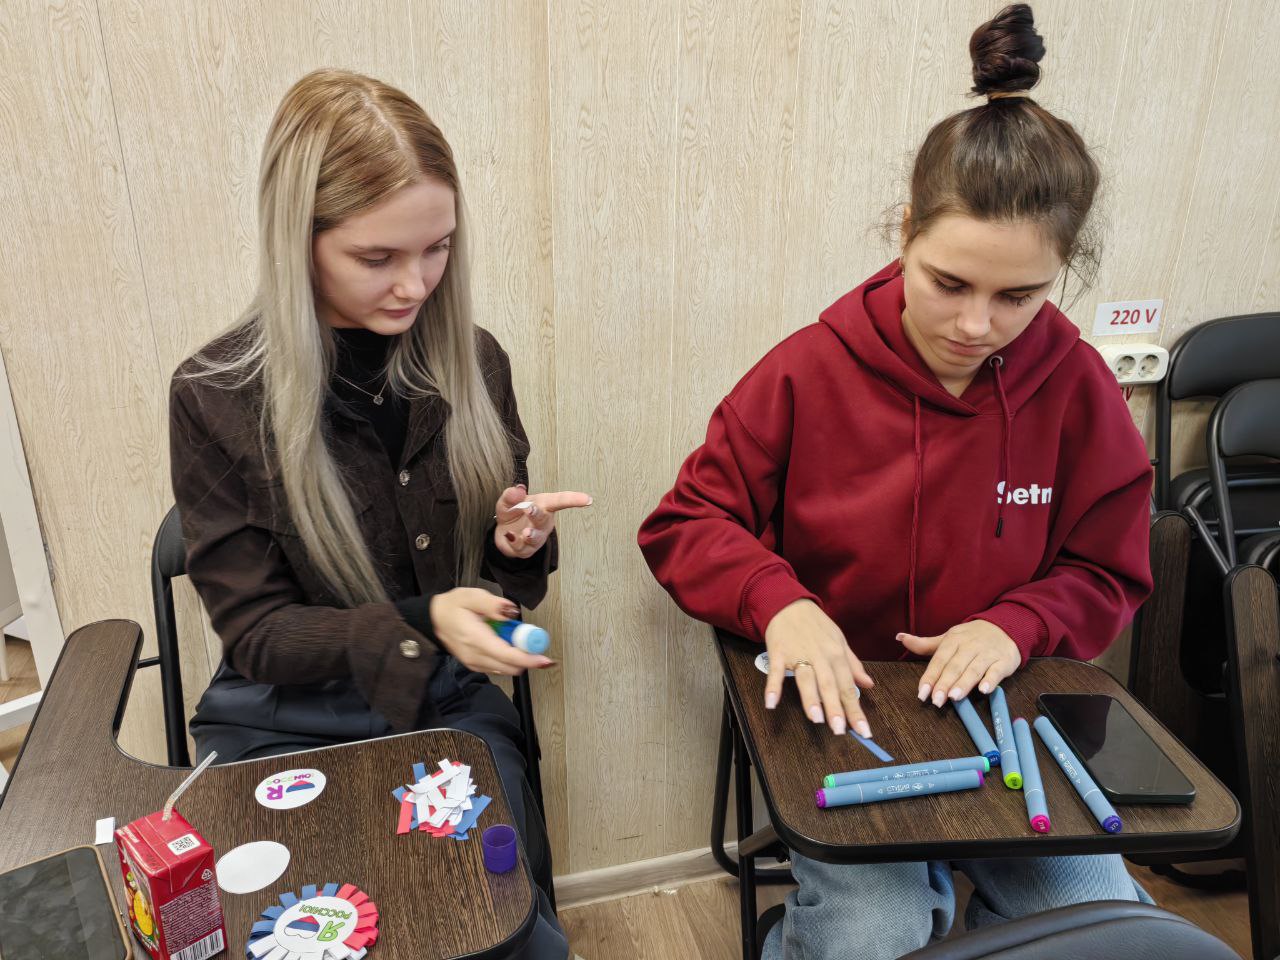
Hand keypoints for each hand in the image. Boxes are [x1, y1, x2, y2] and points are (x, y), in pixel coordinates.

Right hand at [429, 588, 553, 675]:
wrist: (433, 619)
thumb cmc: (451, 607)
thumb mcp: (471, 596)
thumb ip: (493, 604)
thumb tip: (511, 612)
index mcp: (476, 640)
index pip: (508, 656)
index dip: (529, 659)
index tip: (545, 658)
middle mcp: (475, 657)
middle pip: (511, 666)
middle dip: (525, 654)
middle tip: (527, 635)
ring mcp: (475, 664)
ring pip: (507, 669)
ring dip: (516, 655)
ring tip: (508, 633)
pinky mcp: (476, 666)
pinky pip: (499, 667)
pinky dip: (508, 657)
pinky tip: (502, 640)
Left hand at [494, 484, 592, 558]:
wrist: (504, 532)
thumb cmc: (513, 513)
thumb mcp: (508, 501)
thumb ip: (511, 495)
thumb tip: (518, 490)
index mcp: (543, 505)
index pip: (560, 500)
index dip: (574, 499)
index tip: (587, 499)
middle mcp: (543, 521)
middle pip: (543, 518)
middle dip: (537, 514)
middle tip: (530, 509)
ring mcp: (537, 536)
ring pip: (536, 537)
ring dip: (531, 535)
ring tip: (525, 532)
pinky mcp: (527, 550)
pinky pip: (521, 548)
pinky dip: (514, 542)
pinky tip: (509, 535)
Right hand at [763, 600, 874, 736]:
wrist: (788, 603)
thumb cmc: (815, 625)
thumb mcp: (839, 640)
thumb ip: (853, 664)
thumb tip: (869, 684)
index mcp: (837, 654)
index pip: (848, 687)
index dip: (856, 710)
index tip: (864, 731)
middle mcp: (820, 656)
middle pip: (829, 685)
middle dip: (835, 708)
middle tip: (840, 731)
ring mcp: (798, 654)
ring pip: (806, 679)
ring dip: (810, 699)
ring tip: (816, 719)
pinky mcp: (778, 653)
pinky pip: (776, 672)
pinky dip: (773, 687)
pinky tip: (771, 703)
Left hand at [899, 620, 1019, 706]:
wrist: (1006, 627)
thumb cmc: (972, 637)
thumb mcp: (948, 638)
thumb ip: (925, 644)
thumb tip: (899, 637)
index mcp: (953, 640)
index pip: (939, 660)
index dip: (930, 677)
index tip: (922, 693)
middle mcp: (969, 646)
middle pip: (955, 666)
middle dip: (944, 684)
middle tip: (936, 700)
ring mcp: (987, 653)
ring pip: (974, 669)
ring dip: (963, 683)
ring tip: (954, 697)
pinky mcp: (1003, 661)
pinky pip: (996, 671)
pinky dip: (990, 680)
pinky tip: (984, 690)